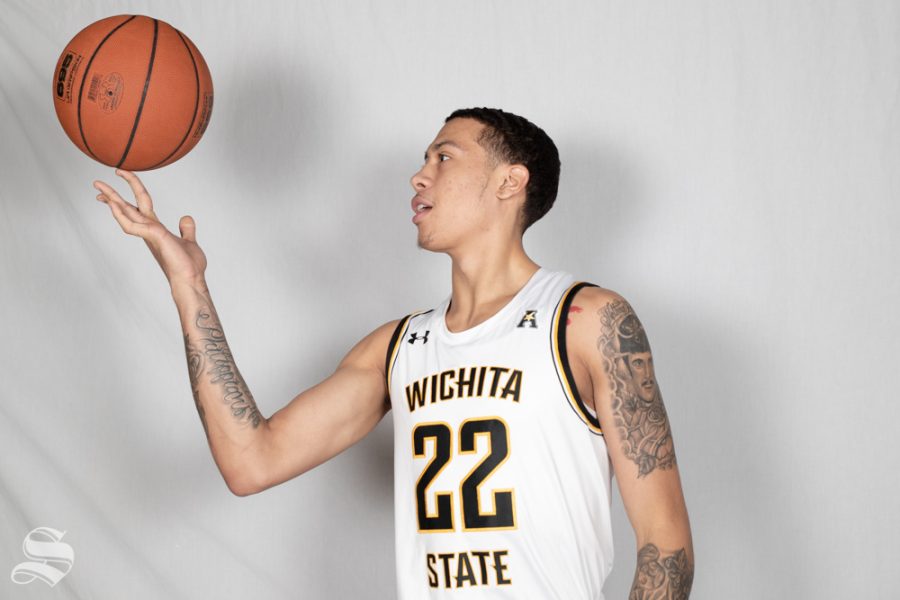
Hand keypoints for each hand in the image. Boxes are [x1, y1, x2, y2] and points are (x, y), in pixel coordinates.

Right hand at [94, 169, 207, 290]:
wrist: (191, 281)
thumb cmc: (188, 266)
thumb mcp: (189, 241)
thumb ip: (186, 229)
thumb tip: (186, 218)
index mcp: (156, 228)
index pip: (141, 204)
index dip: (133, 190)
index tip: (121, 180)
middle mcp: (149, 229)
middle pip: (128, 206)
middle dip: (113, 193)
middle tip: (96, 183)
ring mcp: (150, 233)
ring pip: (126, 212)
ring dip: (112, 199)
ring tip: (98, 188)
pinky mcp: (154, 237)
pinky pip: (132, 225)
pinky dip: (122, 215)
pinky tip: (114, 205)